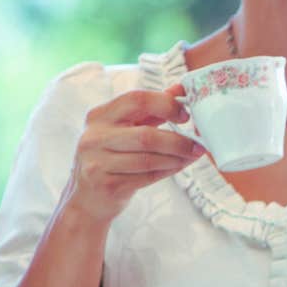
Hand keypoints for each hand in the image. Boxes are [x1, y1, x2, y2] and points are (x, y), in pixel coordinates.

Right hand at [64, 85, 203, 222]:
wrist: (87, 198)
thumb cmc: (112, 156)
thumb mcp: (124, 128)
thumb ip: (151, 109)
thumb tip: (181, 89)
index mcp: (99, 115)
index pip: (137, 100)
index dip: (166, 104)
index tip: (186, 115)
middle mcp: (94, 137)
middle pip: (146, 136)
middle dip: (178, 141)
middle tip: (198, 145)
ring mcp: (97, 163)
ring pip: (149, 159)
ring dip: (177, 158)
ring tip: (192, 156)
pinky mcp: (106, 185)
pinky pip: (146, 177)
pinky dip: (168, 171)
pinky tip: (178, 166)